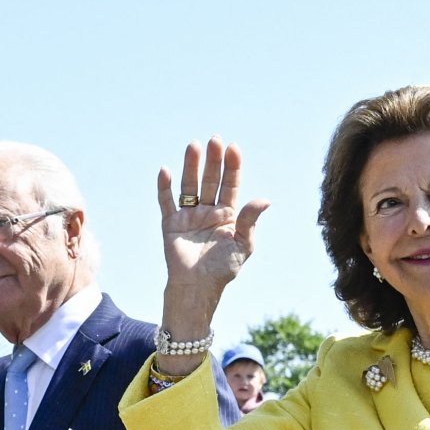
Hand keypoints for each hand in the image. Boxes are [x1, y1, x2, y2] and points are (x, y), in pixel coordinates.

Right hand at [158, 138, 268, 332]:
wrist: (198, 288)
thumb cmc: (223, 270)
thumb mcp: (243, 245)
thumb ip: (251, 221)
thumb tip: (265, 200)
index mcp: (227, 215)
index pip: (230, 185)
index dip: (232, 167)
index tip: (233, 149)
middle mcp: (208, 211)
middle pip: (210, 180)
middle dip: (212, 161)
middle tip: (214, 140)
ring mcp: (189, 216)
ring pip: (189, 185)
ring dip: (191, 166)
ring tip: (194, 146)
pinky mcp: (171, 224)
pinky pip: (166, 202)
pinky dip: (164, 187)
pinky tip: (165, 171)